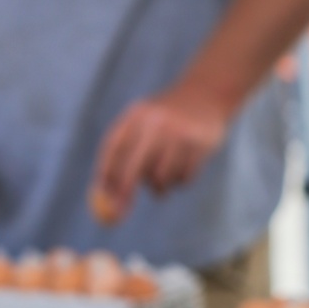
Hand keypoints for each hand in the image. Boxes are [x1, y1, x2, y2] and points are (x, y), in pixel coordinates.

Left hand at [93, 84, 230, 220]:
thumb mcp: (142, 123)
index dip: (105, 177)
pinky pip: (182, 178)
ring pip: (160, 178)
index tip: (102, 200)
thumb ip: (122, 155)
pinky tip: (185, 163)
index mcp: (135, 115)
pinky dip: (180, 180)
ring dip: (160, 185)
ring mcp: (178, 134)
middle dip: (124, 194)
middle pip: (133, 168)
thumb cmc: (166, 118)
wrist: (206, 93)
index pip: (113, 150)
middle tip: (119, 213)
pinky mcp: (199, 145)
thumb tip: (103, 195)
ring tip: (166, 171)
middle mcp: (155, 123)